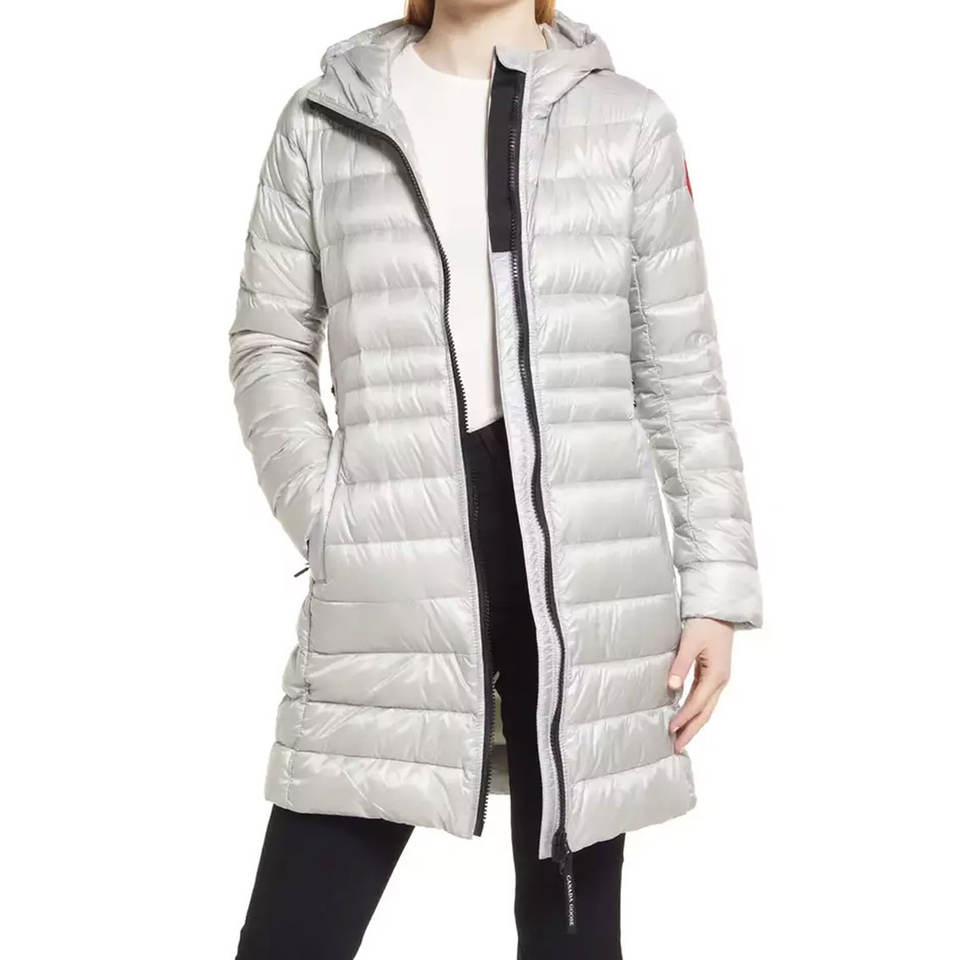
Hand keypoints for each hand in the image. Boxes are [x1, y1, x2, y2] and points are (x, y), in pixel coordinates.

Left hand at [667, 617, 733, 751]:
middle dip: (691, 730)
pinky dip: (695, 710)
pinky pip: (705, 698)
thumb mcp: (690, 642)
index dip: (684, 718)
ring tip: (680, 737)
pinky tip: (685, 715)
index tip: (670, 729)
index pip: (697, 703)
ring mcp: (719, 678)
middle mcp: (720, 680)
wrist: (719, 611)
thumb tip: (671, 687)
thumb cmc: (704, 624)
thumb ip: (680, 665)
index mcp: (716, 675)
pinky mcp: (714, 674)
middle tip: (677, 747)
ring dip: (693, 723)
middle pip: (705, 712)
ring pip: (706, 707)